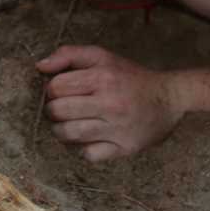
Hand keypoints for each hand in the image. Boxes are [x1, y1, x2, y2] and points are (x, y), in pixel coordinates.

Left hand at [37, 45, 184, 161]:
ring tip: (69, 124)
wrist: (169, 98)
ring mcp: (117, 128)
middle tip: (62, 109)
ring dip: (61, 131)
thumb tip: (39, 66)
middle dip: (53, 111)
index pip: (56, 87)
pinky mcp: (124, 148)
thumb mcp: (103, 57)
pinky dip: (82, 149)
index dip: (52, 89)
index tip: (60, 91)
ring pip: (68, 135)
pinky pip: (88, 155)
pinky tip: (87, 139)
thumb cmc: (130, 76)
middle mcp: (110, 103)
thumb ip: (69, 55)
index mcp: (103, 77)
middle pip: (58, 112)